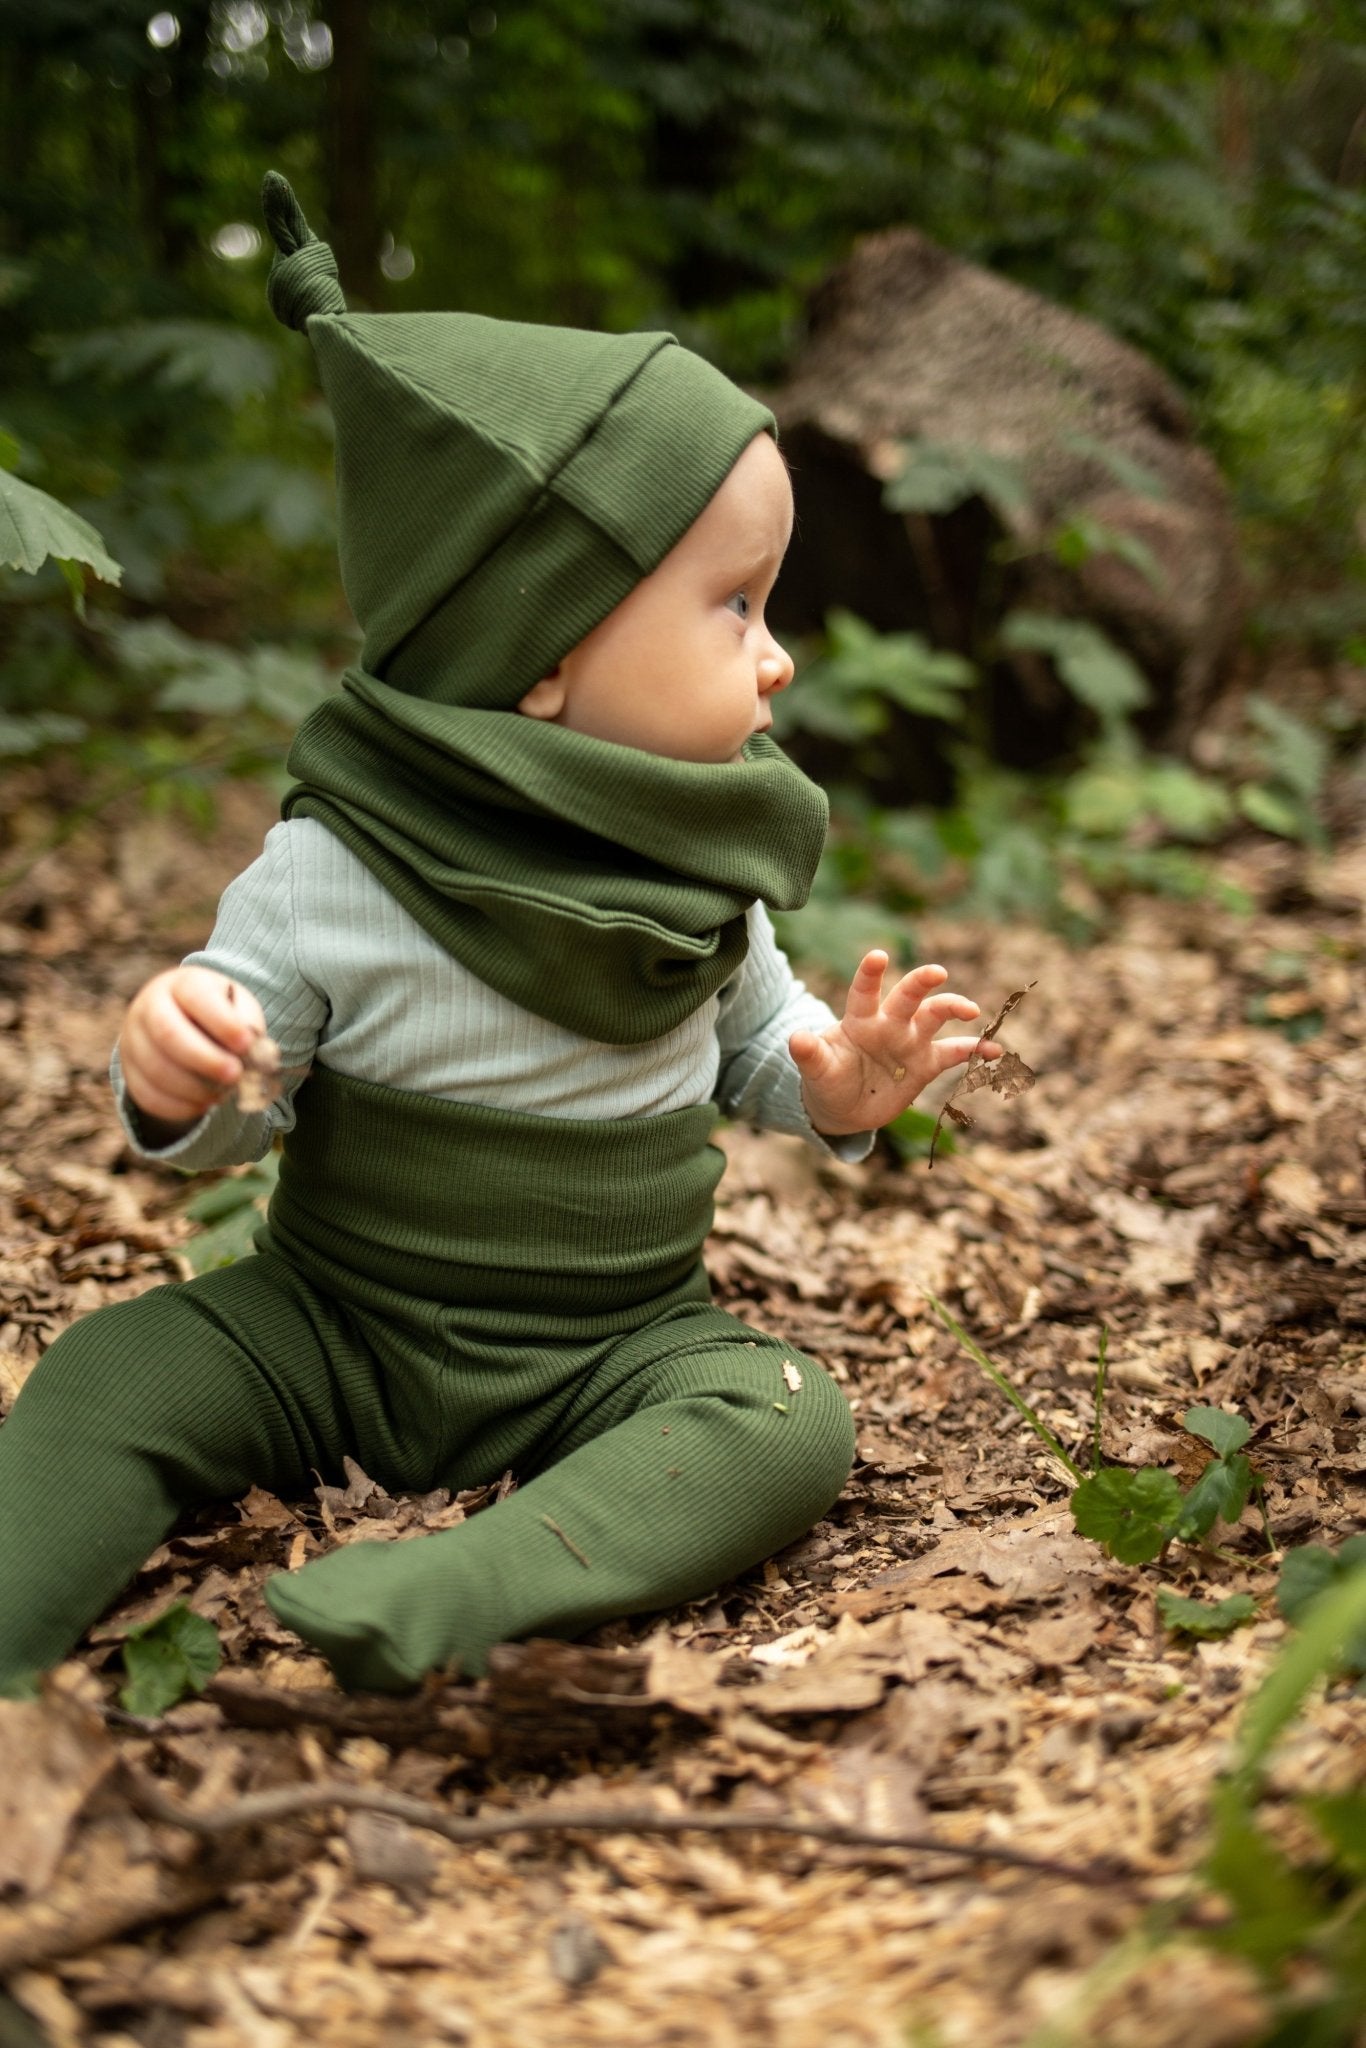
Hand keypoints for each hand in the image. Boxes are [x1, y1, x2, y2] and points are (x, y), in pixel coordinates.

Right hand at [118, 966, 266, 1128]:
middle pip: (168, 1033)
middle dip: (205, 1059)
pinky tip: (202, 1105)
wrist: (185, 1022)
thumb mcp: (239, 1008)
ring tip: (222, 1094)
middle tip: (235, 1075)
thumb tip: (252, 1053)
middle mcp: (149, 1006)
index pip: (197, 998)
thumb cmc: (219, 1014)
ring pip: (156, 1069)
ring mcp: (133, 1038)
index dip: (222, 1023)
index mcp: (182, 984)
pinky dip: (178, 1106)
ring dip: (194, 1088)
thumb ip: (247, 1025)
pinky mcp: (128, 1070)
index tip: (246, 1043)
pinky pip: (146, 1094)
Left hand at [790, 953, 997, 1136]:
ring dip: (952, 1008)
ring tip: (970, 1011)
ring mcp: (910, 1041)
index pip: (864, 991)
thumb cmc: (826, 1080)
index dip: (870, 974)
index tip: (878, 956)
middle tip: (937, 973)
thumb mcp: (816, 1070)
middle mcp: (888, 1023)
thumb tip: (796, 1039)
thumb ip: (810, 1054)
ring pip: (934, 1016)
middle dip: (921, 982)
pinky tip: (995, 1050)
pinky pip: (955, 1052)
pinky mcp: (927, 1063)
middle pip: (908, 997)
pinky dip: (975, 1050)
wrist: (844, 1107)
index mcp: (859, 1020)